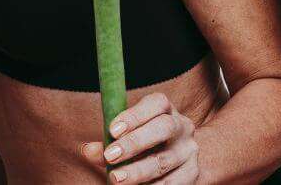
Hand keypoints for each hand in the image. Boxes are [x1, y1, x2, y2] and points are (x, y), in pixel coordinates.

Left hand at [80, 92, 198, 182]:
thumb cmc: (143, 145)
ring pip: (164, 161)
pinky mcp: (192, 173)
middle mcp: (182, 126)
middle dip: (134, 143)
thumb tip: (88, 151)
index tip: (112, 130)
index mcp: (165, 109)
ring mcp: (189, 150)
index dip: (134, 115)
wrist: (176, 162)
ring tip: (116, 178)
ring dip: (137, 171)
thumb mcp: (126, 138)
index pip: (156, 103)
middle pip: (163, 128)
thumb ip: (108, 143)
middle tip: (110, 156)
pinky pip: (172, 182)